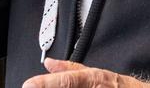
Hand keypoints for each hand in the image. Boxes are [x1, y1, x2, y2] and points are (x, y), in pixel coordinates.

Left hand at [21, 58, 149, 87]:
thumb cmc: (120, 86)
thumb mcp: (96, 74)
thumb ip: (72, 69)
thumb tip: (49, 63)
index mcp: (94, 78)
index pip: (69, 79)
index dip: (47, 83)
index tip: (29, 85)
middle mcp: (100, 86)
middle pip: (72, 85)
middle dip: (51, 87)